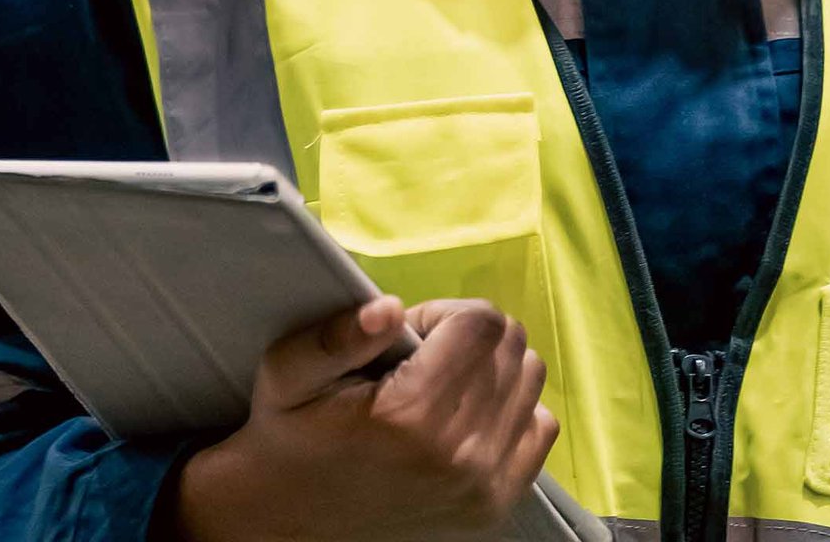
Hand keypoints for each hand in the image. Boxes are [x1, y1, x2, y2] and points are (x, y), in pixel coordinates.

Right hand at [172, 296, 557, 541]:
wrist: (289, 522)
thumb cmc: (291, 436)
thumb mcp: (288, 376)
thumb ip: (336, 337)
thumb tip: (390, 309)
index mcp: (409, 415)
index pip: (481, 321)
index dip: (445, 315)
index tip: (411, 338)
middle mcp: (457, 454)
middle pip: (510, 345)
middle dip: (469, 337)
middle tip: (423, 363)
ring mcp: (482, 485)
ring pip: (530, 377)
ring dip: (494, 370)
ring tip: (443, 388)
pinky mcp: (496, 505)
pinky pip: (541, 427)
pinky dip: (514, 410)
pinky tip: (469, 416)